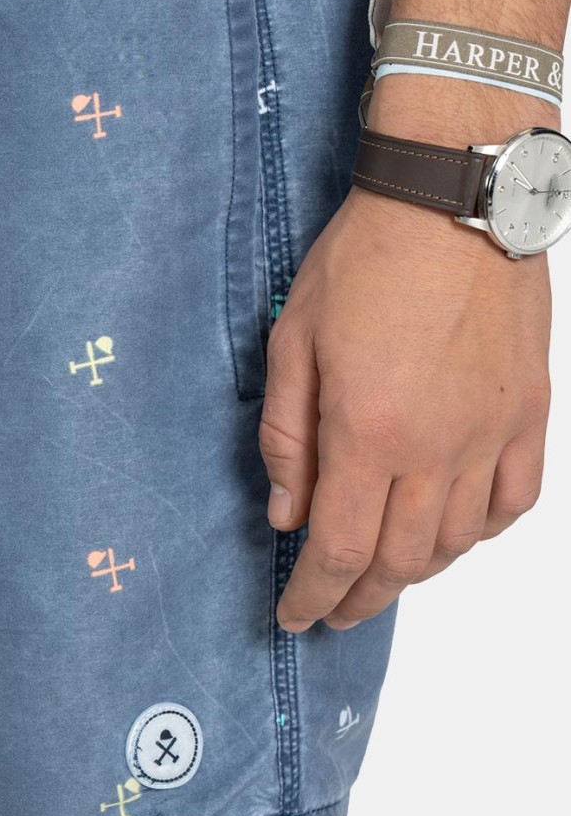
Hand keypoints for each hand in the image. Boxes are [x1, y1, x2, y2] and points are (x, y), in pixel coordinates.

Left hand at [258, 184, 551, 631]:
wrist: (452, 198)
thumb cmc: (365, 258)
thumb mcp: (293, 339)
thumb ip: (287, 435)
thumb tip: (286, 513)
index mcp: (367, 431)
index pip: (339, 548)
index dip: (313, 595)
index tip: (295, 618)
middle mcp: (435, 447)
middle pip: (399, 560)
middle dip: (359, 597)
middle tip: (333, 608)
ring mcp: (490, 433)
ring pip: (458, 541)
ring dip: (416, 571)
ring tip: (384, 572)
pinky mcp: (529, 413)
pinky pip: (515, 500)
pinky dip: (483, 531)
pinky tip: (457, 530)